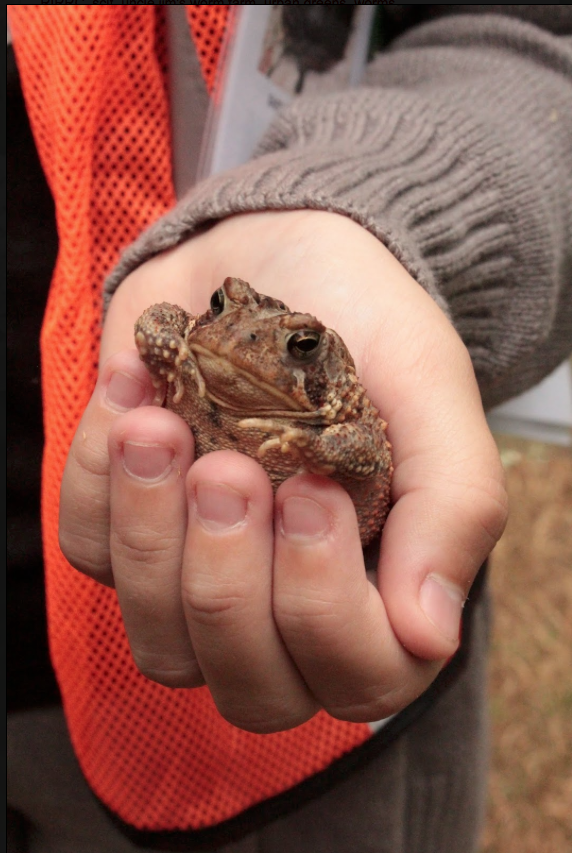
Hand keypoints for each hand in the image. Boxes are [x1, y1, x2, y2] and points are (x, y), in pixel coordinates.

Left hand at [59, 210, 507, 731]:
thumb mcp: (433, 398)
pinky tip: (135, 398)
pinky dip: (97, 476)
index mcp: (378, 590)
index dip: (323, 606)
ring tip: (160, 426)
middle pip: (248, 683)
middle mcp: (286, 610)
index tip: (313, 491)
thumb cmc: (369, 330)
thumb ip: (451, 512)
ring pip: (158, 639)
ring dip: (149, 532)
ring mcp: (198, 580)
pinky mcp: (127, 531)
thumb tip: (428, 636)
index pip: (357, 675)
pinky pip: (88, 550)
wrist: (286, 252)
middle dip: (226, 579)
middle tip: (230, 467)